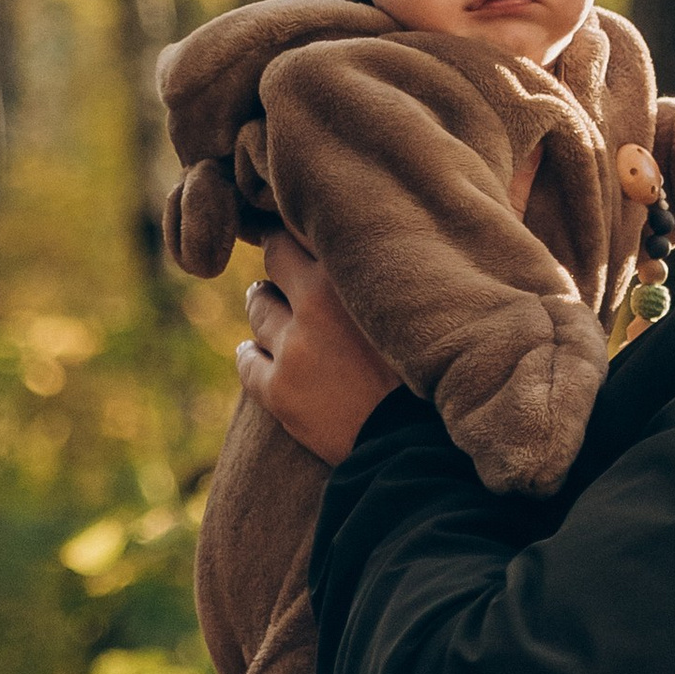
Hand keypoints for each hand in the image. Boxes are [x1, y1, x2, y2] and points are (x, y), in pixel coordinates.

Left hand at [237, 229, 396, 465]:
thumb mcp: (412, 308)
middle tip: (281, 267)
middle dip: (277, 262)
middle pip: (274, 259)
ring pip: (258, 308)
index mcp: (353, 275)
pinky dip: (249, 354)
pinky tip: (252, 352)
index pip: (306, 230)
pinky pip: (246, 361)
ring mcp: (293, 347)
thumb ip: (385, 273)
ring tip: (268, 307)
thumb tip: (360, 239)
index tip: (300, 229)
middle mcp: (316, 303)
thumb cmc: (428, 373)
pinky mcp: (277, 389)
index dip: (300, 228)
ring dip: (264, 306)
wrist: (416, 444)